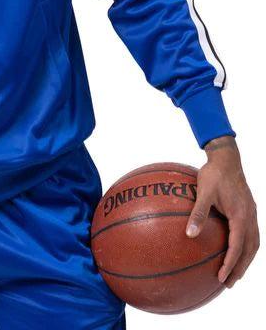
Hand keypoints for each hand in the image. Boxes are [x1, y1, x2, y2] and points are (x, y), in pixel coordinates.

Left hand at [186, 136, 259, 287]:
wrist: (226, 158)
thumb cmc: (213, 174)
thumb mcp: (204, 192)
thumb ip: (198, 213)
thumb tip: (189, 234)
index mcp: (241, 216)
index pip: (237, 247)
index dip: (230, 264)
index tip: (222, 278)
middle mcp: (250, 217)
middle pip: (249, 250)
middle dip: (240, 268)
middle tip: (228, 283)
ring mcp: (251, 214)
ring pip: (252, 243)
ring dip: (244, 259)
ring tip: (233, 271)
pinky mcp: (248, 210)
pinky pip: (249, 233)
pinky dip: (244, 246)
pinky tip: (232, 248)